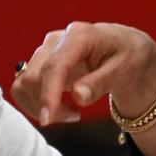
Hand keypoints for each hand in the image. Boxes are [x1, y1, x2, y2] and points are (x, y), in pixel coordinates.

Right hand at [11, 22, 155, 126]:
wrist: (128, 50)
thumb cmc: (129, 57)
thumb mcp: (124, 70)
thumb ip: (100, 83)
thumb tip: (77, 96)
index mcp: (79, 36)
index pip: (54, 66)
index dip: (48, 94)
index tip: (47, 119)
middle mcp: (57, 40)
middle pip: (34, 76)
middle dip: (49, 104)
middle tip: (76, 117)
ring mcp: (47, 50)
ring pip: (25, 82)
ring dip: (40, 104)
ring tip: (71, 113)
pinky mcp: (43, 62)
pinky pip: (25, 85)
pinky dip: (36, 101)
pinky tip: (60, 107)